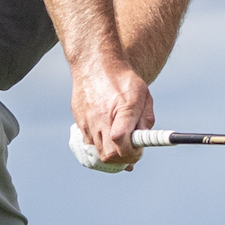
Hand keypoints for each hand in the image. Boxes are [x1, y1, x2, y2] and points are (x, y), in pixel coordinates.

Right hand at [68, 51, 152, 170]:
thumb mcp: (142, 95)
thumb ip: (145, 118)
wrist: (94, 65)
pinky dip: (101, 144)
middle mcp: (100, 118)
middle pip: (109, 155)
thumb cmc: (122, 79)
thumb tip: (144, 139)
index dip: (131, 153)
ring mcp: (87, 122)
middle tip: (131, 152)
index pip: (122, 141)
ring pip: (98, 152)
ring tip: (121, 143)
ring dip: (111, 153)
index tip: (139, 151)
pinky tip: (109, 134)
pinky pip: (90, 143)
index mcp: (120, 110)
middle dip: (122, 159)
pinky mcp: (79, 122)